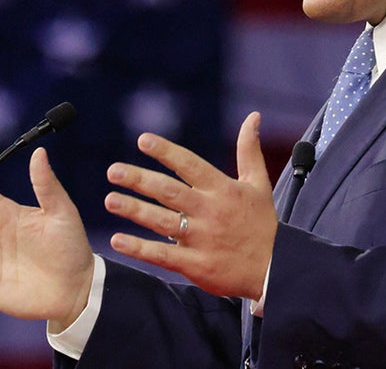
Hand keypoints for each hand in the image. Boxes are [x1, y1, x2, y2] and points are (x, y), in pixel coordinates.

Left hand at [104, 112, 276, 299]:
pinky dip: (139, 248)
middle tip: (113, 171)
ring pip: (162, 221)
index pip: (190, 165)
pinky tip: (117, 240)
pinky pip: (162, 255)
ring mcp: (202, 239)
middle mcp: (210, 211)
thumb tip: (253, 116)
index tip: (143, 140)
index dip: (166, 152)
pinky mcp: (196, 265)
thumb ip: (248, 150)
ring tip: (110, 200)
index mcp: (223, 190)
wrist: (275, 270)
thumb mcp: (259, 183)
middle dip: (139, 180)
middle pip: (169, 191)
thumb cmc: (262, 224)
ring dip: (134, 210)